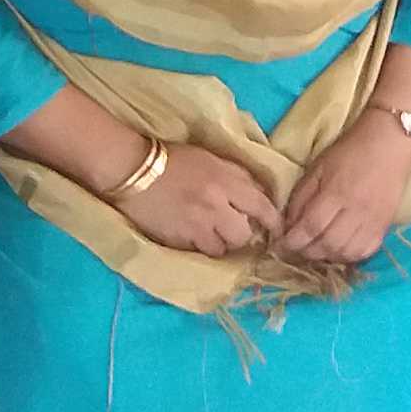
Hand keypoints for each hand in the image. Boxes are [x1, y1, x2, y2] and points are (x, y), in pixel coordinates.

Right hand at [117, 143, 279, 257]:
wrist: (134, 170)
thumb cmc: (175, 160)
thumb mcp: (212, 159)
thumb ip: (238, 176)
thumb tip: (259, 195)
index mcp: (225, 181)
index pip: (260, 206)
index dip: (273, 221)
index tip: (277, 229)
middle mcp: (214, 206)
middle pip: (243, 234)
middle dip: (243, 235)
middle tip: (235, 229)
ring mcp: (195, 226)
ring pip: (222, 249)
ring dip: (222, 244)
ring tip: (213, 234)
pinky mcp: (177, 240)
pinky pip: (199, 252)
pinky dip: (201, 247)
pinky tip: (194, 237)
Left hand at [276, 112, 410, 264]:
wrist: (391, 142)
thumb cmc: (350, 151)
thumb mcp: (318, 167)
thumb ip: (301, 196)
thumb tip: (289, 224)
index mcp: (336, 192)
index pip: (310, 227)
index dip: (292, 242)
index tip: (279, 246)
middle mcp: (355, 211)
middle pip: (327, 245)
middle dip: (306, 252)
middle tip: (295, 249)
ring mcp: (373, 221)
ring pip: (346, 253)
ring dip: (326, 257)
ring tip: (315, 250)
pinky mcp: (384, 226)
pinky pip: (365, 252)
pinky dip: (348, 257)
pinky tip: (339, 250)